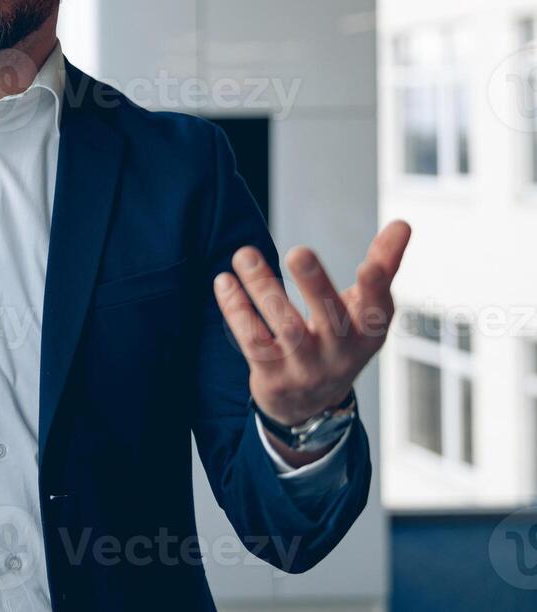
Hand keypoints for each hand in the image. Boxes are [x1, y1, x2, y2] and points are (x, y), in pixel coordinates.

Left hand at [214, 220, 412, 461]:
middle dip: (315, 284)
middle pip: (330, 319)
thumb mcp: (365, 311)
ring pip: (285, 327)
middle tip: (299, 251)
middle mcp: (340, 354)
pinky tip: (224, 281)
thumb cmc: (341, 341)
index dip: (376, 289)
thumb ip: (383, 266)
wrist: (309, 404)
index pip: (378, 311)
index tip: (369, 265)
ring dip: (263, 288)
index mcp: (368, 333)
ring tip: (244, 254)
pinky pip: (252, 340)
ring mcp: (306, 368)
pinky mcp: (272, 376)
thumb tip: (403, 223)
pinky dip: (236, 309)